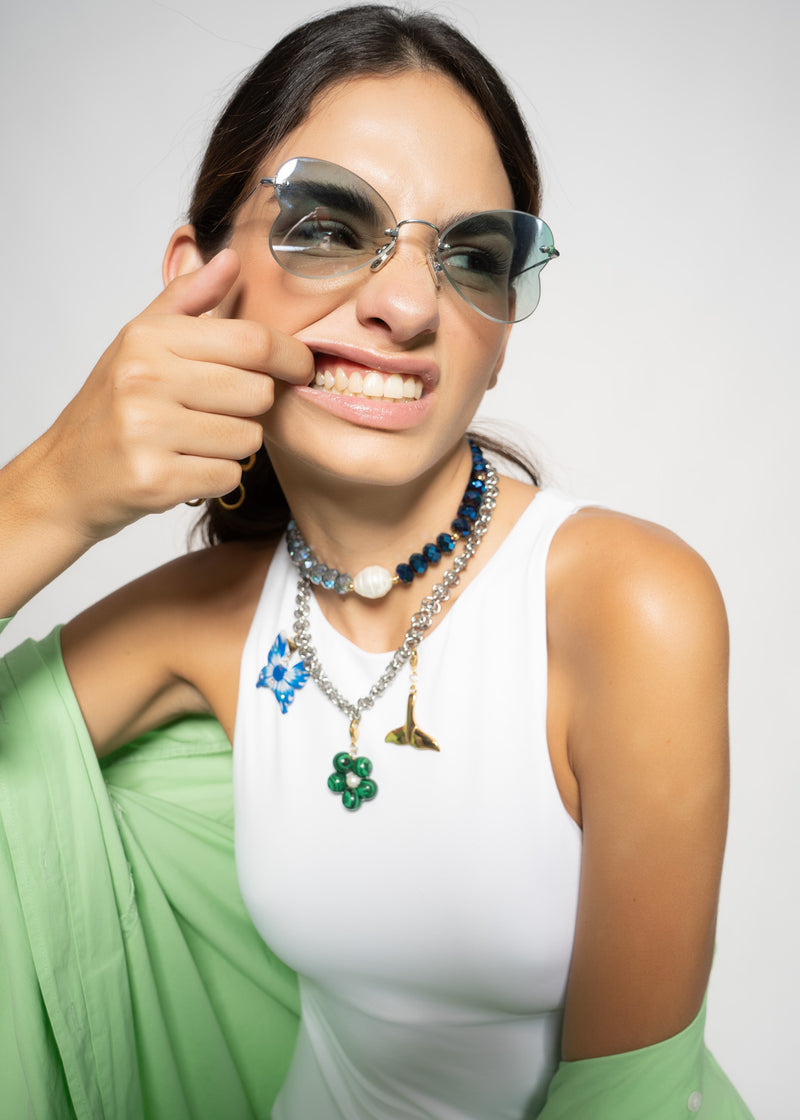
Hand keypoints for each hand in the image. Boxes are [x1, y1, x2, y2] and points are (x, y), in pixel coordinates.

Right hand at [39, 247, 312, 541]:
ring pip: (248, 439)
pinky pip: (227, 476)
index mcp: (150, 339)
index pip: (252, 341)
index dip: (291, 356)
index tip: (302, 367)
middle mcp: (146, 379)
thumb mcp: (140, 342)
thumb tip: (231, 260)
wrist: (66, 476)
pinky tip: (185, 467)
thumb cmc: (110, 407)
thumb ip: (188, 300)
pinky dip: (216, 477)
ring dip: (233, 446)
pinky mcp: (155, 478)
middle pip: (258, 393)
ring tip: (194, 441)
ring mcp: (148, 431)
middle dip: (250, 409)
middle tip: (215, 413)